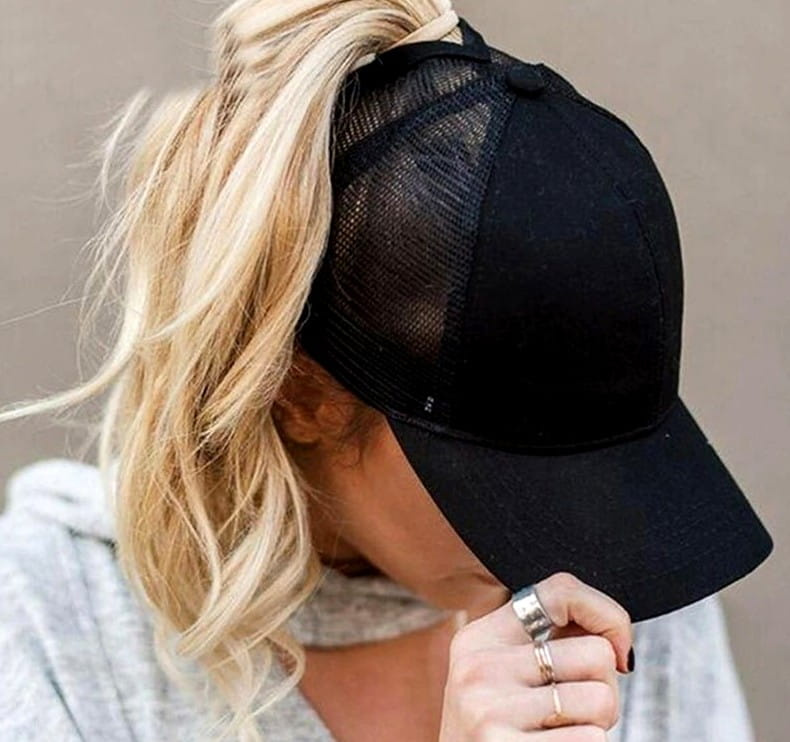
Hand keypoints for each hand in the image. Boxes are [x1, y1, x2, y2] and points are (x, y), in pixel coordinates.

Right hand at [438, 571, 633, 740]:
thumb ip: (550, 642)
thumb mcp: (504, 676)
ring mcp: (488, 710)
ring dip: (599, 725)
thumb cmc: (500, 731)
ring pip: (600, 700)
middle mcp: (478, 667)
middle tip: (578, 710)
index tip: (617, 649)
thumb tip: (616, 638)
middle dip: (605, 687)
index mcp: (479, 637)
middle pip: (595, 653)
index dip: (606, 614)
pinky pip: (591, 740)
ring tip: (564, 733)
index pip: (559, 591)